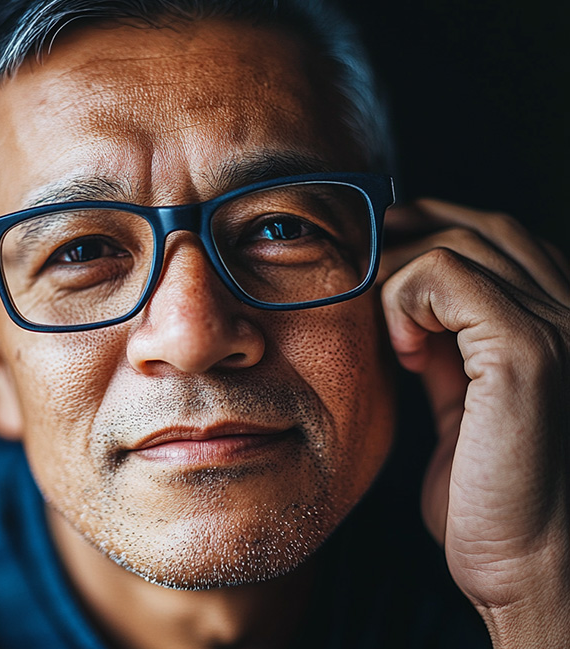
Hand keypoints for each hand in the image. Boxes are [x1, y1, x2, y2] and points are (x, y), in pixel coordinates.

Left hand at [378, 199, 569, 647]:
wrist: (525, 564)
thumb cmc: (491, 494)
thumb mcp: (461, 404)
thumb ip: (446, 351)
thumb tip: (408, 311)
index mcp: (558, 322)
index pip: (498, 236)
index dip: (434, 229)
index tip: (381, 259)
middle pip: (480, 228)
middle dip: (410, 236)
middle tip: (364, 271)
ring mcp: (557, 325)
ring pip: (456, 243)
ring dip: (399, 277)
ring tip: (390, 336)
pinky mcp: (526, 351)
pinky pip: (444, 277)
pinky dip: (405, 301)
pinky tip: (404, 353)